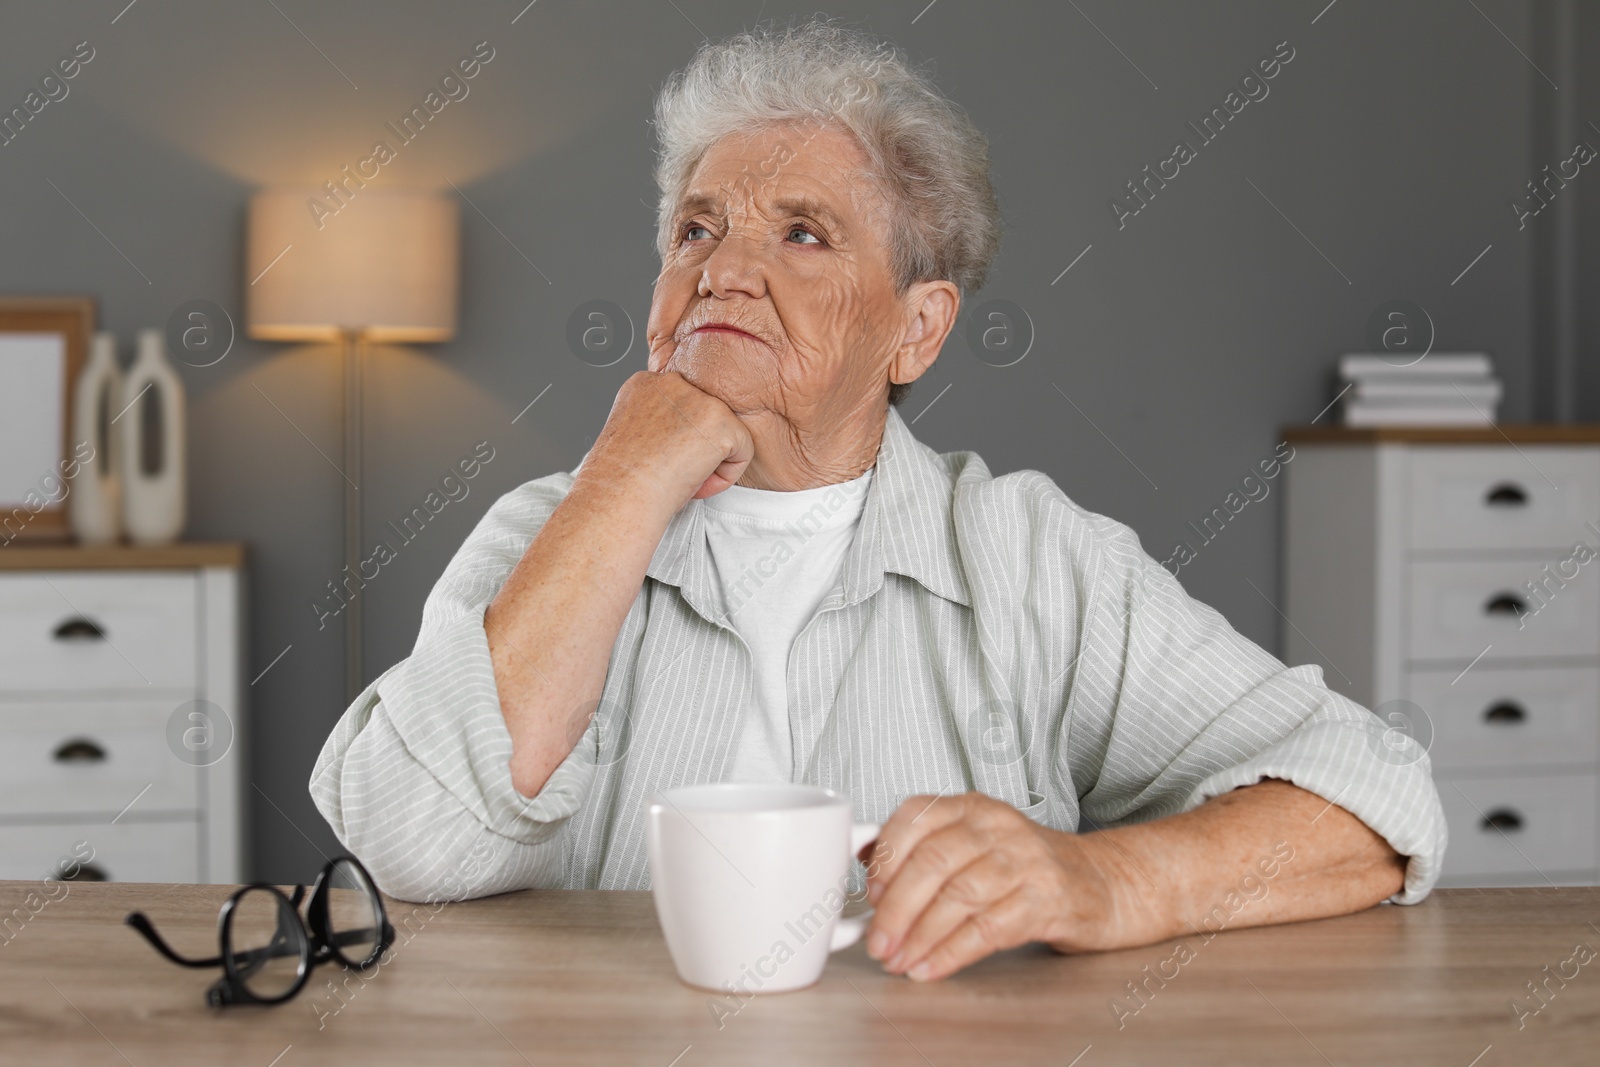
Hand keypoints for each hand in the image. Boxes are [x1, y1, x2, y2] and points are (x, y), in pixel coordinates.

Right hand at [579, 370, 754, 513]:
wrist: (619, 496)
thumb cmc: (620, 481)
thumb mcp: (634, 438)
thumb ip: (660, 425)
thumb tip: (685, 438)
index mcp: (644, 385)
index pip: (682, 407)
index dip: (676, 441)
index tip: (659, 461)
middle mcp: (671, 382)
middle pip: (706, 417)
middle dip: (697, 448)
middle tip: (672, 472)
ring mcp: (698, 398)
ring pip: (725, 432)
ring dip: (710, 462)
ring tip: (681, 478)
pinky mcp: (720, 419)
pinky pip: (743, 450)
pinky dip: (726, 476)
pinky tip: (696, 482)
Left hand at [863, 792, 1144, 980]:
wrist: (1102, 882)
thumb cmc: (1024, 865)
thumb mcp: (975, 841)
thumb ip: (924, 845)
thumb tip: (862, 856)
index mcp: (971, 807)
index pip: (914, 818)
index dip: (885, 859)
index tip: (869, 895)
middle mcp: (997, 826)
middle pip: (932, 862)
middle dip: (895, 908)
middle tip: (877, 942)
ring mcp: (1025, 861)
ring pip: (957, 896)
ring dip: (919, 936)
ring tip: (899, 961)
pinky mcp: (1046, 900)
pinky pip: (988, 929)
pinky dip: (951, 953)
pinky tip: (930, 968)